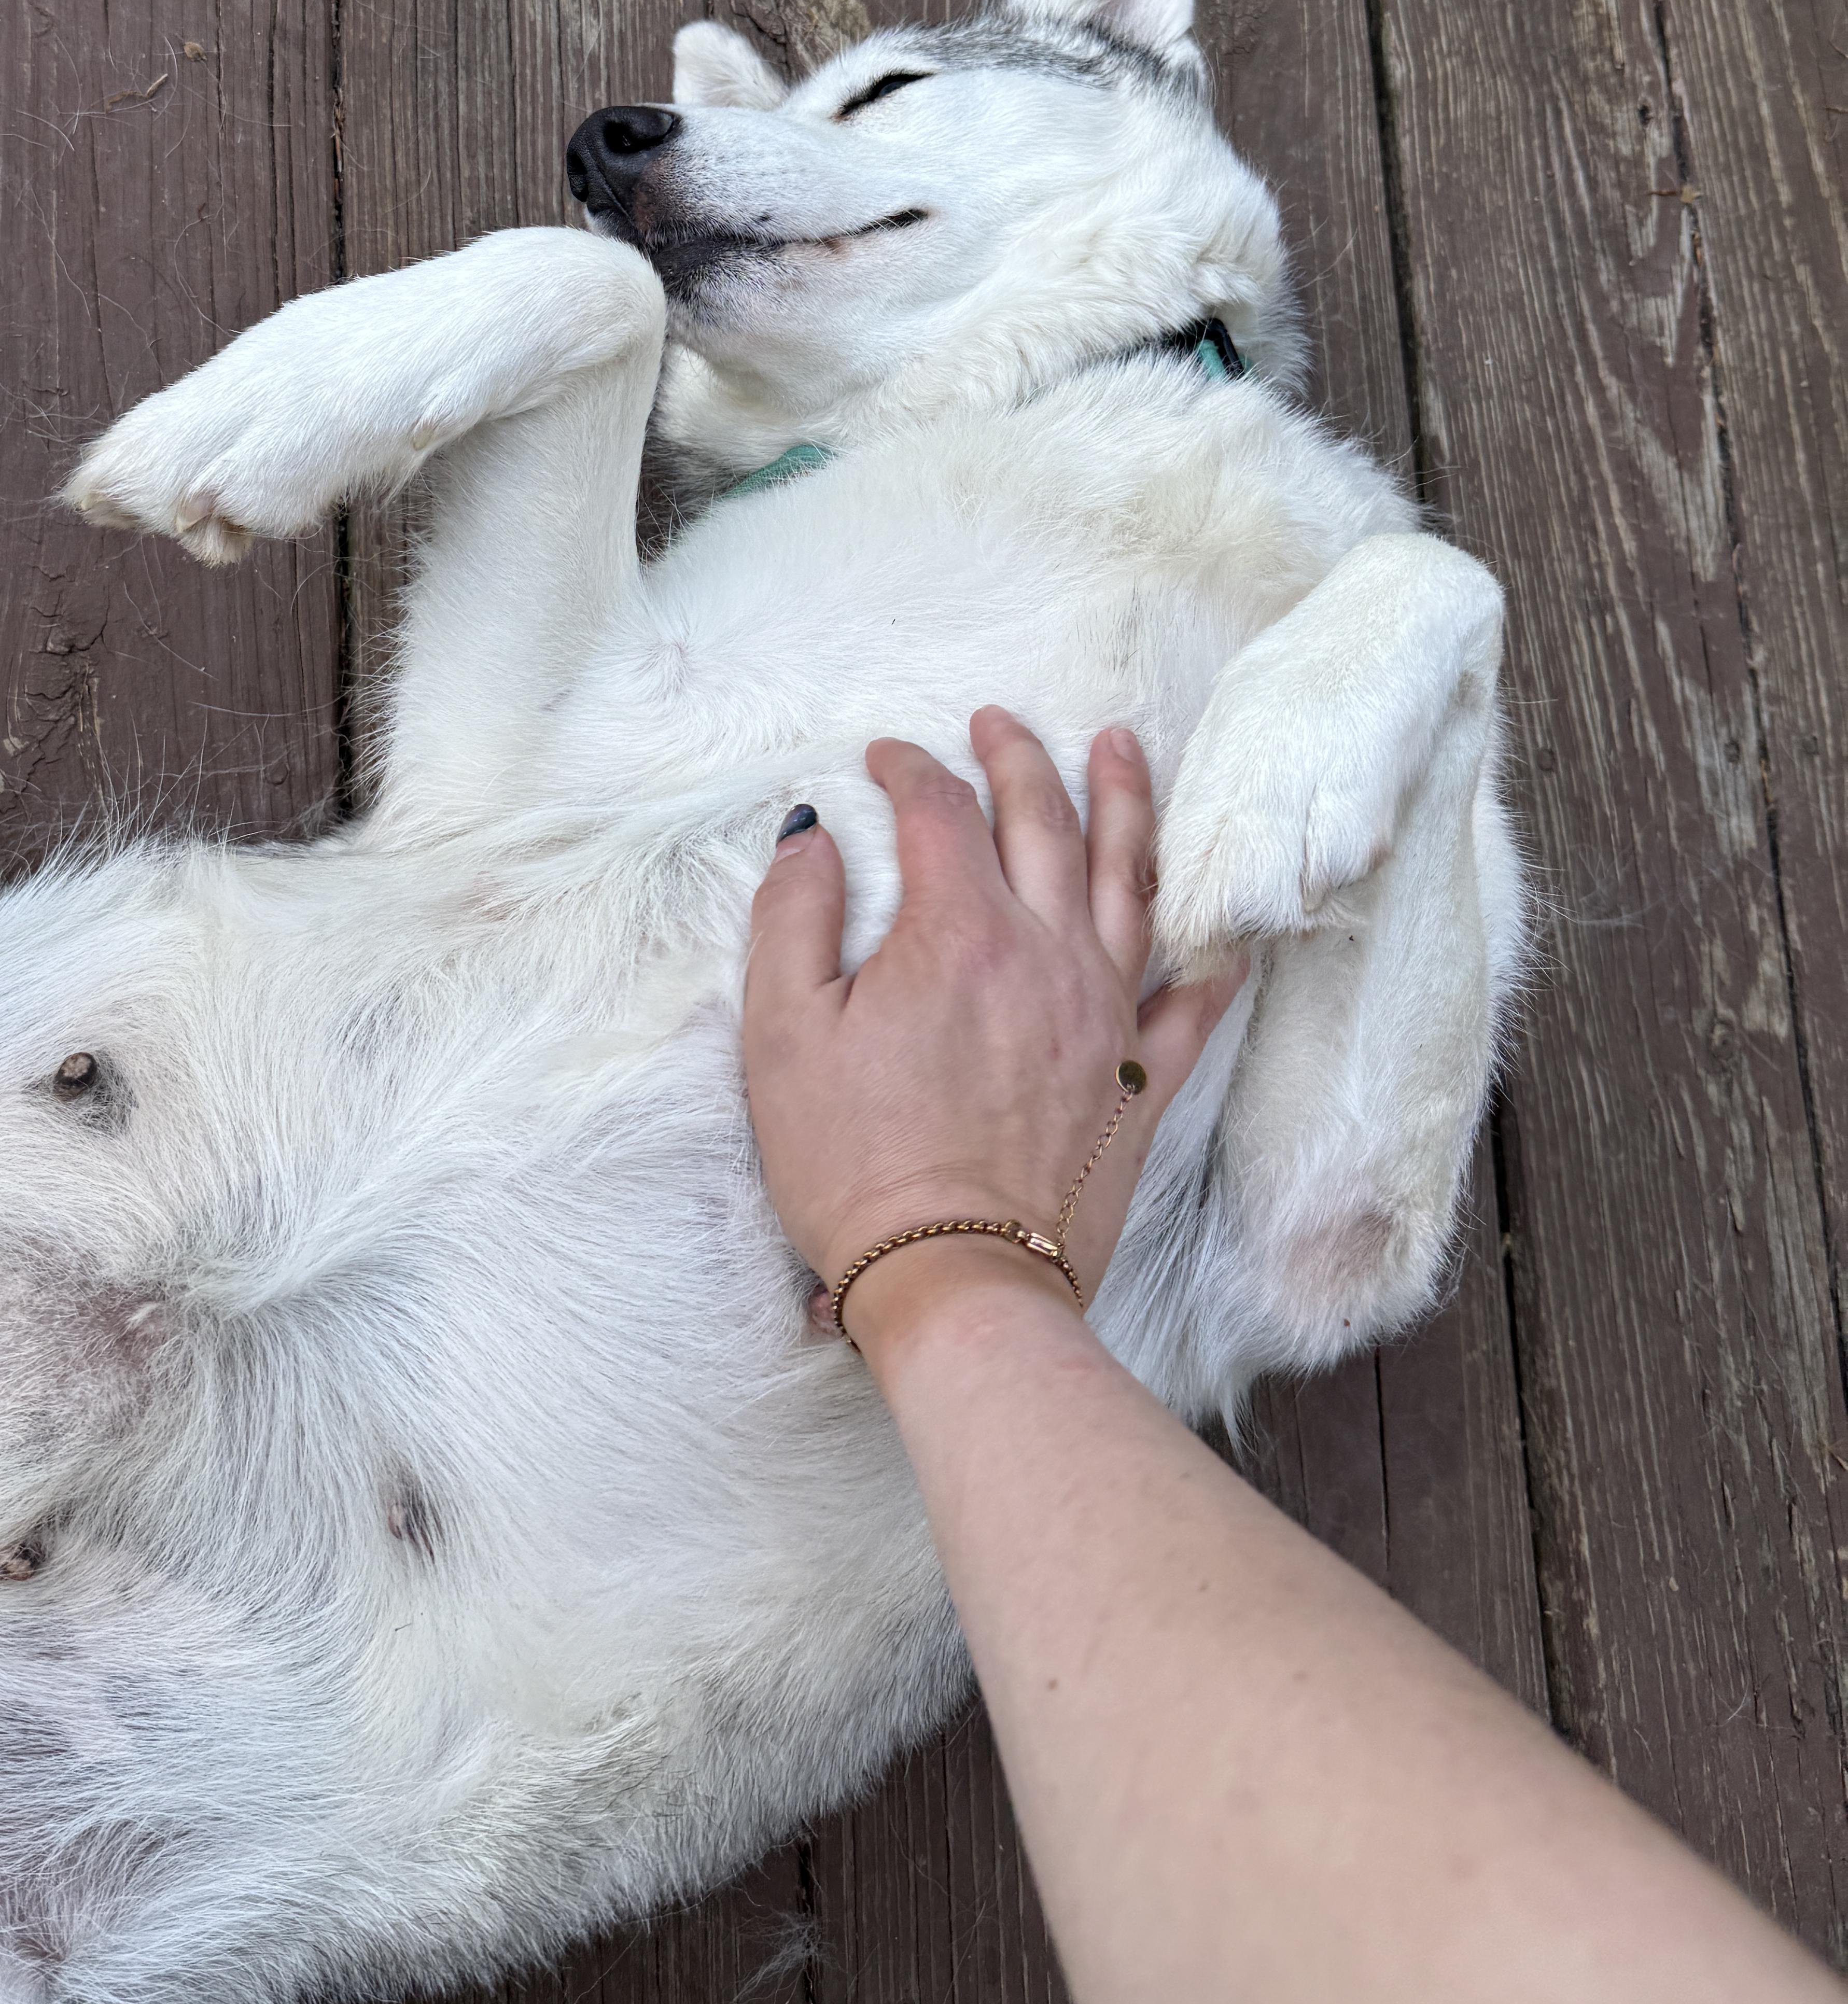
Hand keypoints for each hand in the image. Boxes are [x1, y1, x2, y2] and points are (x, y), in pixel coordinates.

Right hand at [744, 708, 1244, 1350]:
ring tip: (1122, 749)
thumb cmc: (855, 1165)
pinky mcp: (1141, 1083)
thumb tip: (812, 835)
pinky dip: (1211, 955)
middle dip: (1017, 757)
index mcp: (957, 933)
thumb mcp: (781, 1036)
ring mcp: (1106, 1015)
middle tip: (999, 721)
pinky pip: (1194, 1004)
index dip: (908, 769)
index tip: (885, 758)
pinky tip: (1221, 926)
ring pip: (1128, 879)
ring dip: (1126, 802)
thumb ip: (793, 919)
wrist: (955, 1282)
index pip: (939, 811)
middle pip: (1043, 820)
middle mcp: (1046, 953)